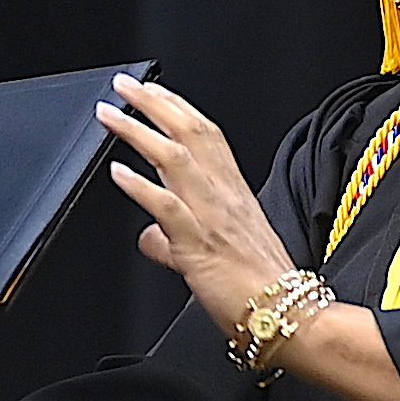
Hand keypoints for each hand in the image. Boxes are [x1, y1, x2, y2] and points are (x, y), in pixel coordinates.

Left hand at [99, 74, 287, 338]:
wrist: (288, 315)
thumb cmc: (258, 287)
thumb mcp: (211, 255)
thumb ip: (173, 241)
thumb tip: (148, 237)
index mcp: (232, 192)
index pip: (204, 134)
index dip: (176, 106)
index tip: (151, 89)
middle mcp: (223, 196)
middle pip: (189, 132)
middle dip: (153, 103)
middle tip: (123, 85)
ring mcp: (212, 217)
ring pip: (176, 159)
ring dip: (139, 132)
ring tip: (111, 114)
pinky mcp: (200, 245)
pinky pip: (168, 207)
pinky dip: (141, 187)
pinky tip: (118, 172)